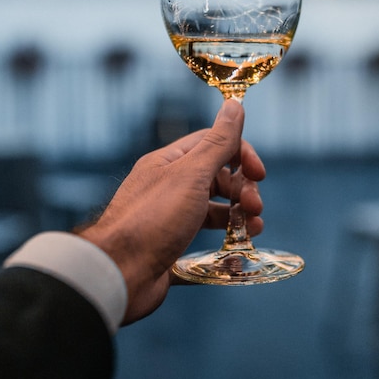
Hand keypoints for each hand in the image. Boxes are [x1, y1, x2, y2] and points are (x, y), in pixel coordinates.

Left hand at [80, 99, 264, 323]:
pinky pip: (206, 240)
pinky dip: (226, 242)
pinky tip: (238, 251)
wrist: (118, 274)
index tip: (259, 174)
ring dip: (239, 216)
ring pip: (214, 210)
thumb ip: (218, 142)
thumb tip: (235, 104)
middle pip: (218, 178)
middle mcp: (170, 187)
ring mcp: (171, 219)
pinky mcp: (173, 248)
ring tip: (253, 230)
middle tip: (255, 208)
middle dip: (243, 190)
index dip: (240, 154)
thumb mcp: (191, 174)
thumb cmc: (153, 218)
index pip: (213, 144)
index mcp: (171, 162)